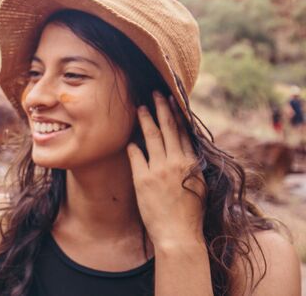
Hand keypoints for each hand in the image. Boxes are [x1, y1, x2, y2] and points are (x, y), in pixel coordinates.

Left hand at [126, 92, 205, 248]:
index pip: (183, 132)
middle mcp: (175, 162)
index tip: (173, 101)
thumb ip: (192, 167)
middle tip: (156, 93)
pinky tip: (129, 137)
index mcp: (191, 163)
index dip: (177, 115)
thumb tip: (187, 152)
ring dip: (145, 119)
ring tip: (139, 106)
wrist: (178, 235)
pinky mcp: (143, 179)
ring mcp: (158, 169)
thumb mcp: (199, 187)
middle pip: (168, 128)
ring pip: (151, 136)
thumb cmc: (190, 214)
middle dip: (161, 108)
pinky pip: (135, 154)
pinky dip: (132, 144)